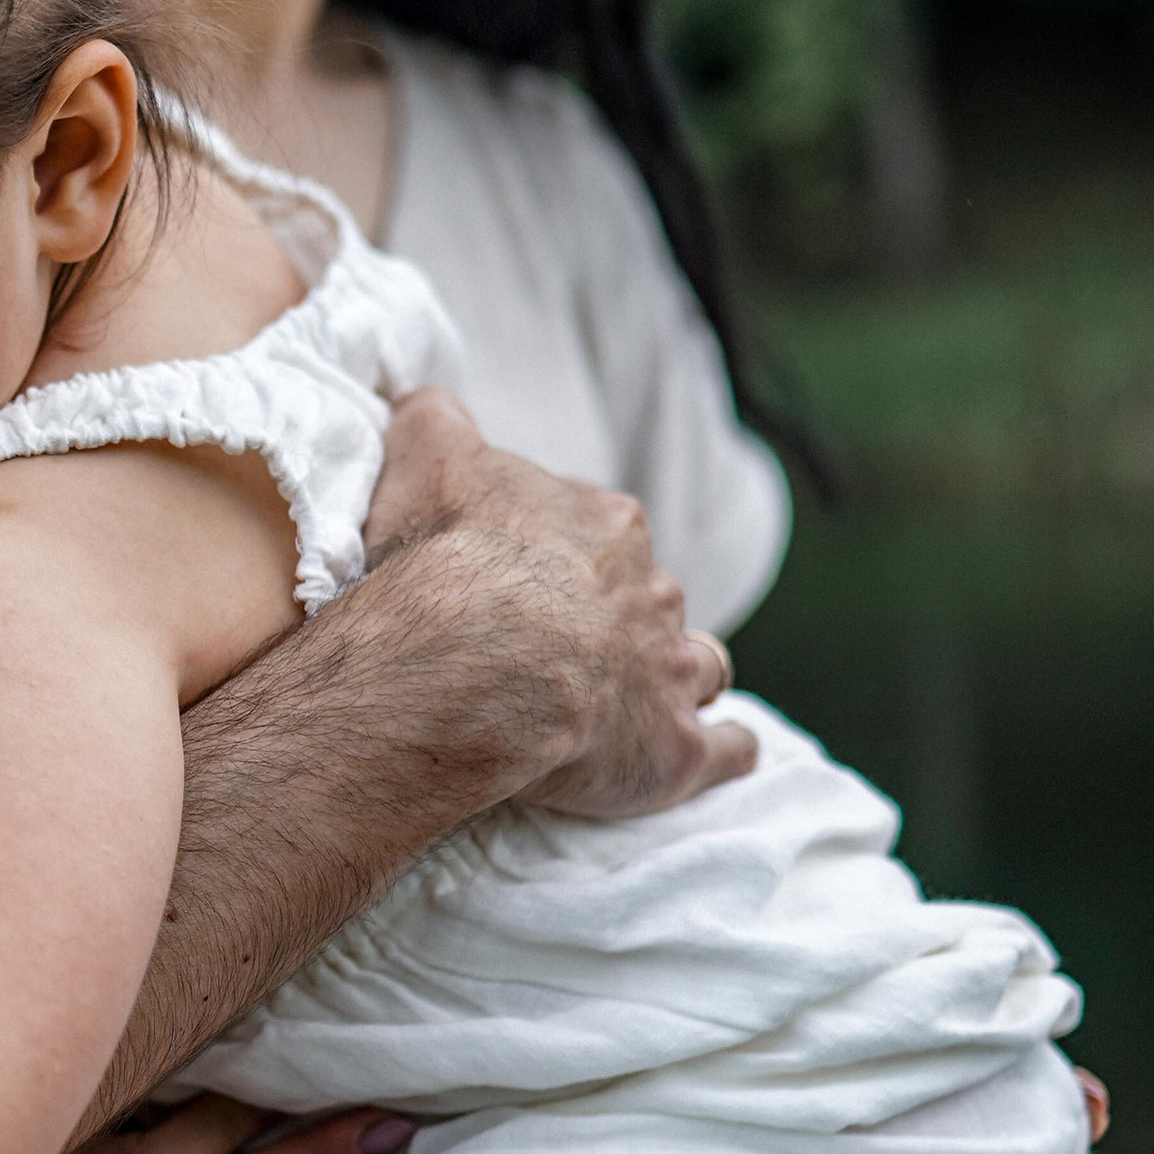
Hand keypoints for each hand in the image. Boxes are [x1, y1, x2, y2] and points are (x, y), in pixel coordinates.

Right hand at [366, 392, 756, 820]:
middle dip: (620, 620)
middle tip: (564, 650)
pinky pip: (728, 747)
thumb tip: (426, 402)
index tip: (528, 583)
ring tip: (643, 700)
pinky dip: (726, 748)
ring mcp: (671, 672)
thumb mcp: (426, 458)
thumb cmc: (447, 561)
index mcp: (607, 526)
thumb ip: (433, 421)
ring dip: (679, 678)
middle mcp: (654, 592)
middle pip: (650, 600)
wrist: (470, 658)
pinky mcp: (675, 749)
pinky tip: (716, 751)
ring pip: (700, 665)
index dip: (566, 559)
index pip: (602, 533)